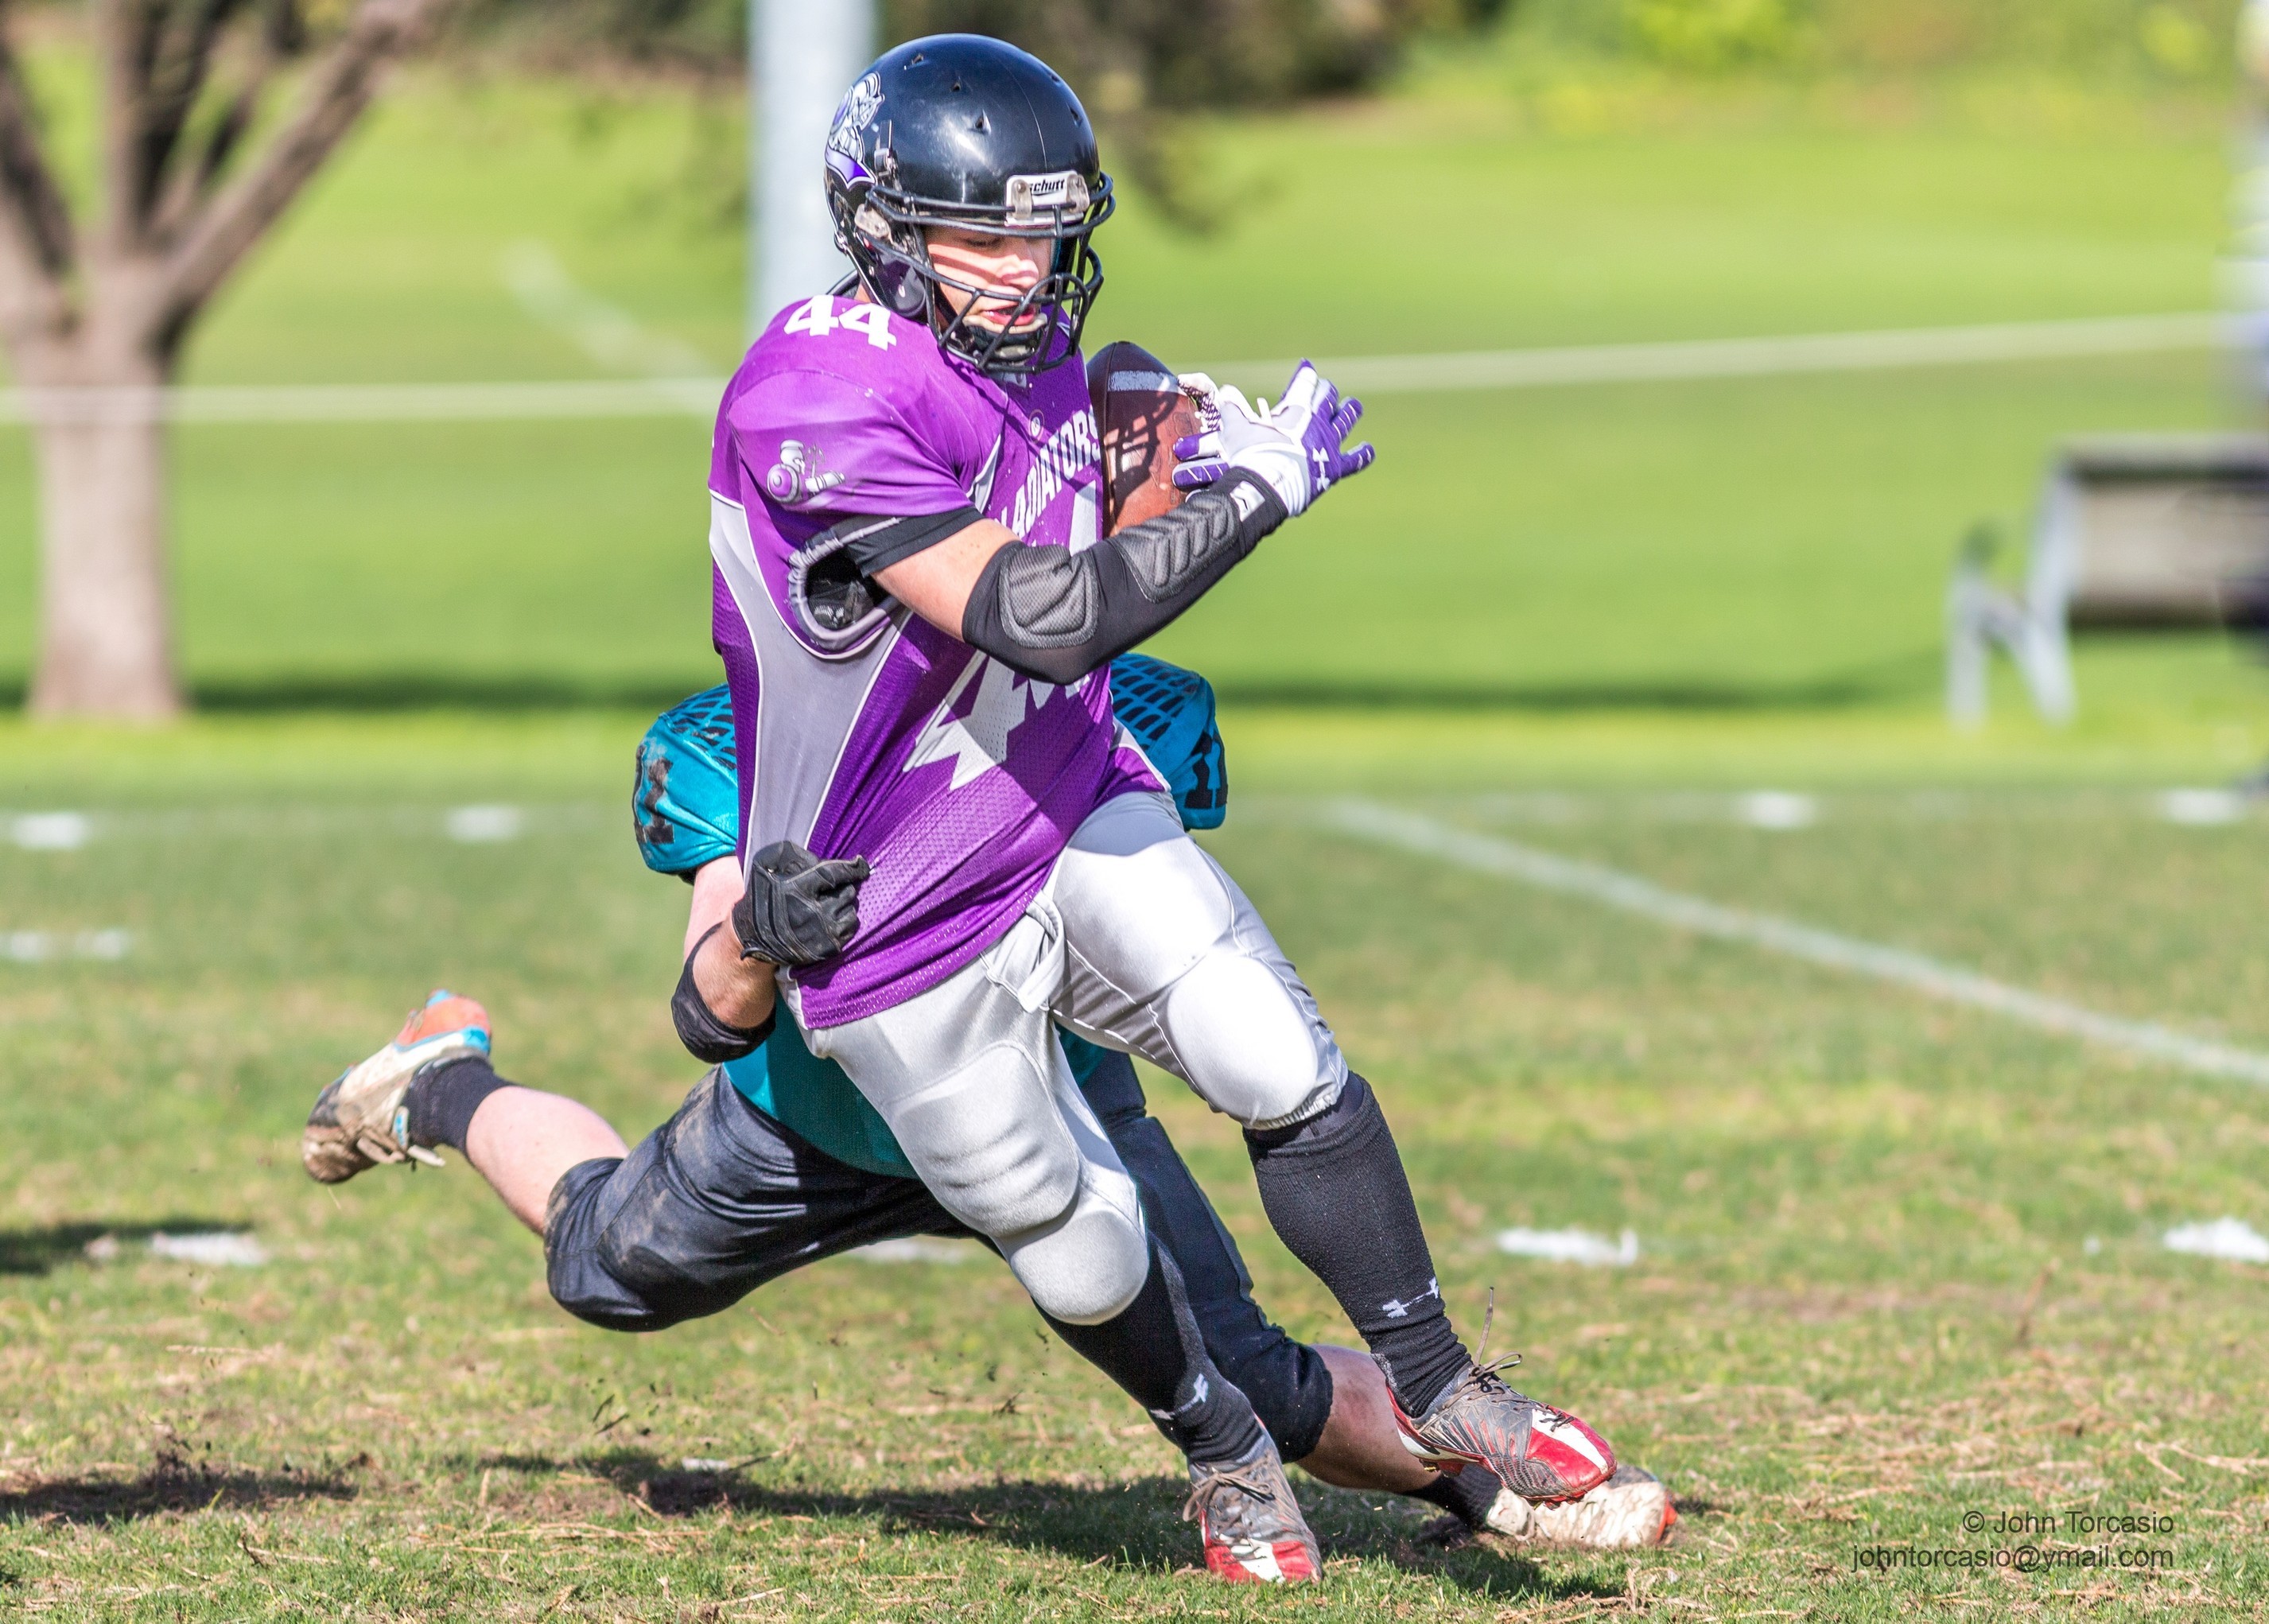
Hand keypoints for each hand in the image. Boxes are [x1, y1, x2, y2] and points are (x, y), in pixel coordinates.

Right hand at [731, 841, 869, 966]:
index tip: (861, 863)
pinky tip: (831, 918)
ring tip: (829, 904)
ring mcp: (820, 932)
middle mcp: (810, 912)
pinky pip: (850, 929)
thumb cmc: (762, 895)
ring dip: (844, 905)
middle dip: (842, 887)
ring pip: (852, 911)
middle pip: (847, 892)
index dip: (851, 867)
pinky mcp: (826, 948)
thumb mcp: (766, 864)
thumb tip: (823, 859)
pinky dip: (845, 921)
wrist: (751, 935)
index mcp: (795, 889)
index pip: (833, 873)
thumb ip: (793, 855)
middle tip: (831, 889)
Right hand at [1170, 361, 1372, 517]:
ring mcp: (1328, 444)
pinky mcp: (1335, 468)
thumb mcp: (1236, 429)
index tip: (1307, 368)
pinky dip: (1362, 454)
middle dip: (1326, 391)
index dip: (1306, 374)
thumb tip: (1225, 392)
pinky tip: (1368, 449)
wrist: (1265, 486)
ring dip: (1349, 411)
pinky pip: (1355, 460)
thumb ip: (1233, 409)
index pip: (1306, 383)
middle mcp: (1317, 423)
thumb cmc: (1250, 456)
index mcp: (1296, 409)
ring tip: (1353, 405)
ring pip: (1345, 421)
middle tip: (1325, 388)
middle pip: (1327, 398)